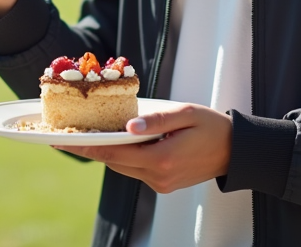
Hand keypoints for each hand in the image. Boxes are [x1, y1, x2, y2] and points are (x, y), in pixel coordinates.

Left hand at [55, 104, 231, 194]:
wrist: (235, 151)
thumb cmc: (212, 126)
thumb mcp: (185, 114)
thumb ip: (156, 120)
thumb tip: (128, 126)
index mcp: (162, 158)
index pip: (115, 154)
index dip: (87, 147)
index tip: (64, 140)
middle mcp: (159, 176)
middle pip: (115, 163)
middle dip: (91, 150)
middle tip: (67, 135)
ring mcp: (161, 184)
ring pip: (124, 168)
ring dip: (107, 154)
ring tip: (86, 137)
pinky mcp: (164, 185)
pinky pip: (137, 170)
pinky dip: (125, 158)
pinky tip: (118, 144)